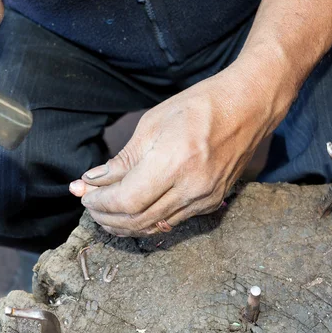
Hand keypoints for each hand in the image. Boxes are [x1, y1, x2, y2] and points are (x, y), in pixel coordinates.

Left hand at [69, 61, 294, 236]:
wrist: (248, 108)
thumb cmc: (198, 107)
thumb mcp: (152, 124)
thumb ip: (123, 160)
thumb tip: (92, 180)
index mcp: (174, 162)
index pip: (126, 200)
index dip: (99, 202)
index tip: (83, 193)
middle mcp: (192, 187)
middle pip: (137, 219)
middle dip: (106, 216)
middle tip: (89, 204)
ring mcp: (205, 199)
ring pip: (153, 226)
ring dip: (122, 224)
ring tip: (104, 211)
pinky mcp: (211, 204)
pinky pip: (171, 222)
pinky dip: (145, 221)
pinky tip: (131, 211)